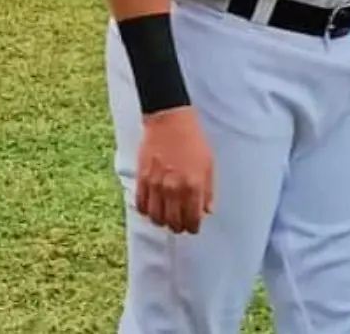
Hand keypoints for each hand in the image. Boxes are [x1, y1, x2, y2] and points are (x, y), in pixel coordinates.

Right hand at [135, 106, 213, 232]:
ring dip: (161, 221)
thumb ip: (208, 191)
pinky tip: (152, 207)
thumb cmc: (192, 141)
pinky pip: (141, 204)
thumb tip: (206, 210)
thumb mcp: (208, 165)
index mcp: (193, 186)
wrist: (169, 121)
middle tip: (179, 224)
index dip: (193, 227)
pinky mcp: (142, 178)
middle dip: (178, 227)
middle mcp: (174, 189)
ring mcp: (156, 184)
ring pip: (156, 217)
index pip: (192, 220)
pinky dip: (146, 210)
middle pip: (173, 223)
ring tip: (165, 217)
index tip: (192, 227)